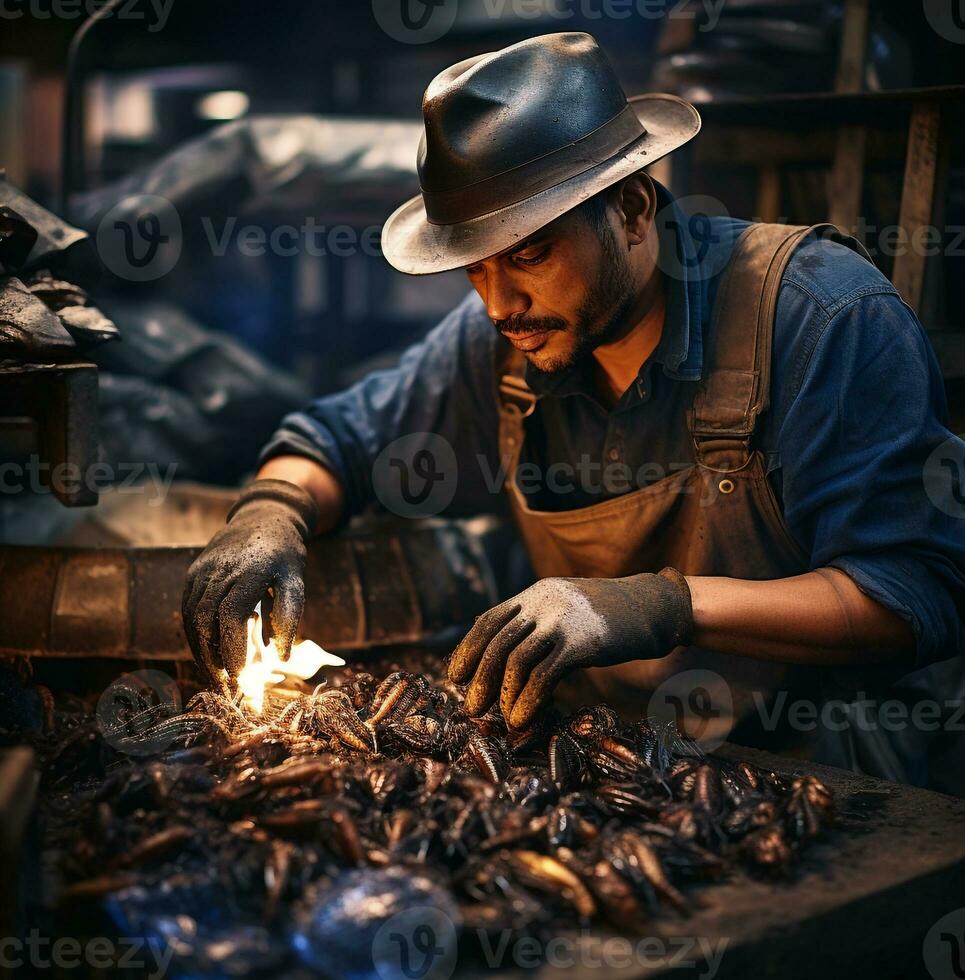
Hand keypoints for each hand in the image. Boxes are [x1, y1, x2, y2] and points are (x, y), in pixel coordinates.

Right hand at [181, 480, 318, 684]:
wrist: (264, 516)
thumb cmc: (285, 554)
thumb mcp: (296, 580)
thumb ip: (289, 616)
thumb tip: (281, 657)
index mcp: (247, 572)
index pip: (231, 616)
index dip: (231, 647)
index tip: (239, 674)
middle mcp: (219, 570)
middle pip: (204, 620)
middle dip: (211, 657)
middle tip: (224, 685)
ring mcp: (202, 570)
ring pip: (191, 618)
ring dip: (200, 650)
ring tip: (215, 676)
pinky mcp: (193, 573)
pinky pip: (187, 608)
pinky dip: (194, 634)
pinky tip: (205, 653)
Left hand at [448, 569, 693, 728]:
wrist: (656, 606)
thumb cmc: (611, 616)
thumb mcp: (567, 608)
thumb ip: (539, 623)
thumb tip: (507, 652)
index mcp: (535, 594)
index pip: (488, 620)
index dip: (468, 649)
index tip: (455, 676)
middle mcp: (542, 601)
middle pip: (497, 641)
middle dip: (480, 677)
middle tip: (471, 707)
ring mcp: (562, 620)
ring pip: (515, 659)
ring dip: (502, 693)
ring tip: (500, 719)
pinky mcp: (582, 641)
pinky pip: (544, 674)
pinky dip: (528, 700)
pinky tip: (523, 718)